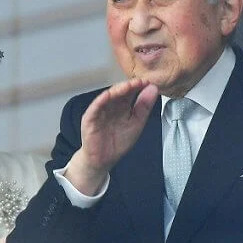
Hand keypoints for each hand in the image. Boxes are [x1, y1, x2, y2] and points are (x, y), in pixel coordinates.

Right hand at [66, 78, 157, 194]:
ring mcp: (100, 111)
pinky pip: (95, 107)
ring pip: (108, 96)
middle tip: (141, 81)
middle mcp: (111, 106)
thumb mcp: (136, 124)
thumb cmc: (117, 143)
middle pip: (120, 92)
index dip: (139, 87)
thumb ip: (144, 107)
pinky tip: (110, 94)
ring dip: (118, 90)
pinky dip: (102, 100)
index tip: (149, 82)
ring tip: (129, 86)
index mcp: (122, 107)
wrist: (104, 160)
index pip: (130, 92)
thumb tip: (153, 89)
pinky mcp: (90, 119)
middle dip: (130, 86)